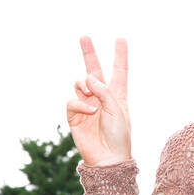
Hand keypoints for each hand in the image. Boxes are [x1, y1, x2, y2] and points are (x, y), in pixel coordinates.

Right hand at [67, 35, 131, 165]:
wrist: (107, 158)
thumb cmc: (119, 136)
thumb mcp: (118, 110)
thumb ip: (104, 91)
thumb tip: (88, 77)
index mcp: (117, 95)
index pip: (119, 71)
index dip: (120, 55)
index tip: (121, 38)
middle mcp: (101, 97)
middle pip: (94, 70)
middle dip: (89, 53)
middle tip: (84, 36)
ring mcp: (86, 104)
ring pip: (80, 83)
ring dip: (85, 86)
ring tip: (92, 99)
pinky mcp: (75, 115)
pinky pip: (72, 101)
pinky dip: (80, 104)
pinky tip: (89, 111)